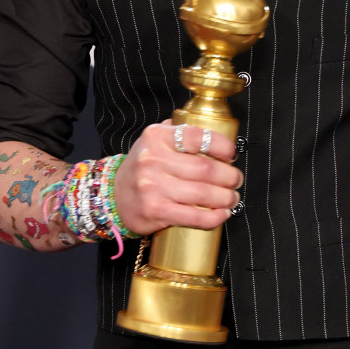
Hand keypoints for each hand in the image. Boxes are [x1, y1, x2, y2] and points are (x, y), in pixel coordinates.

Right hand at [112, 121, 241, 235]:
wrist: (113, 195)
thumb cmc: (143, 167)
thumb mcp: (155, 140)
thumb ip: (180, 131)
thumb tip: (218, 135)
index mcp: (157, 137)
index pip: (197, 136)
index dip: (221, 146)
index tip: (231, 154)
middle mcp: (153, 160)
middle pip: (205, 168)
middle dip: (229, 176)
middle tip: (236, 180)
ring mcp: (153, 187)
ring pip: (203, 193)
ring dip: (226, 198)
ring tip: (232, 197)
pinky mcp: (155, 211)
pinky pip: (194, 216)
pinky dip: (214, 217)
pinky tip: (223, 214)